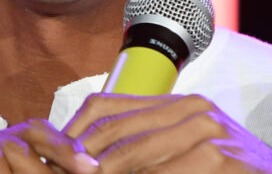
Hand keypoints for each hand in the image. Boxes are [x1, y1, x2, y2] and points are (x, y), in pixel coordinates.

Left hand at [63, 93, 271, 172]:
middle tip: (55, 170)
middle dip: (79, 159)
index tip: (48, 157)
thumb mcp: (187, 154)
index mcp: (180, 105)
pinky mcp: (222, 160)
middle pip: (113, 131)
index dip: (72, 133)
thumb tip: (86, 160)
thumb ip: (147, 150)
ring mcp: (210, 135)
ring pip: (133, 156)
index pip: (107, 109)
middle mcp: (194, 112)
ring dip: (103, 172)